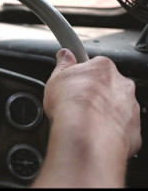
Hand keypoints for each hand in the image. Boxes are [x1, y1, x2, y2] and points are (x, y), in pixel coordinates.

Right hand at [32, 49, 140, 187]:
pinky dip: (110, 131)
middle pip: (108, 87)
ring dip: (103, 113)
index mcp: (104, 68)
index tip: (73, 84)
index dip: (82, 77)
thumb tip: (64, 55)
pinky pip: (122, 128)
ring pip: (117, 107)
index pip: (95, 67)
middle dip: (95, 96)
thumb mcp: (56, 78)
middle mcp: (122, 84)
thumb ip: (63, 65)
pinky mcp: (133, 128)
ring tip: (84, 124)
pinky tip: (94, 135)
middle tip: (77, 107)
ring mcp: (130, 106)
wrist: (86, 133)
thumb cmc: (73, 104)